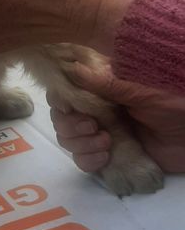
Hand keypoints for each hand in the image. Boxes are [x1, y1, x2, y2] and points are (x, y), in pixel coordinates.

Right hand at [49, 60, 184, 172]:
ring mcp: (100, 133)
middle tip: (92, 126)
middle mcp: (95, 109)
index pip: (64, 90)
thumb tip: (73, 68)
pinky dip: (88, 160)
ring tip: (106, 142)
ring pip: (68, 140)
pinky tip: (105, 156)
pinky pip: (83, 161)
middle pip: (60, 117)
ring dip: (80, 143)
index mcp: (100, 88)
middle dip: (70, 124)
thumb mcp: (139, 89)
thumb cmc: (170, 101)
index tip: (67, 106)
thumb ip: (106, 83)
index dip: (59, 99)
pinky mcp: (109, 156)